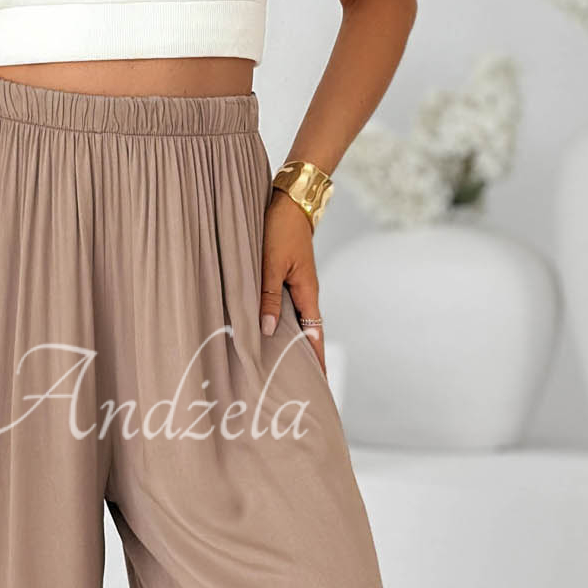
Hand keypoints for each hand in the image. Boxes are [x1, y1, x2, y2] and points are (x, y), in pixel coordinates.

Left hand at [260, 191, 325, 375]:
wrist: (289, 202)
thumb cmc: (279, 229)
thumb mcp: (270, 264)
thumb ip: (267, 297)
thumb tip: (267, 331)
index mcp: (307, 293)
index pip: (314, 336)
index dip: (317, 361)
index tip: (320, 385)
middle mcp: (305, 293)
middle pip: (307, 333)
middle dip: (305, 359)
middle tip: (300, 385)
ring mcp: (297, 286)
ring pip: (295, 321)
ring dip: (291, 342)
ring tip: (283, 367)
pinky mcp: (286, 277)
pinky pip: (286, 307)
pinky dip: (280, 323)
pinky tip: (268, 333)